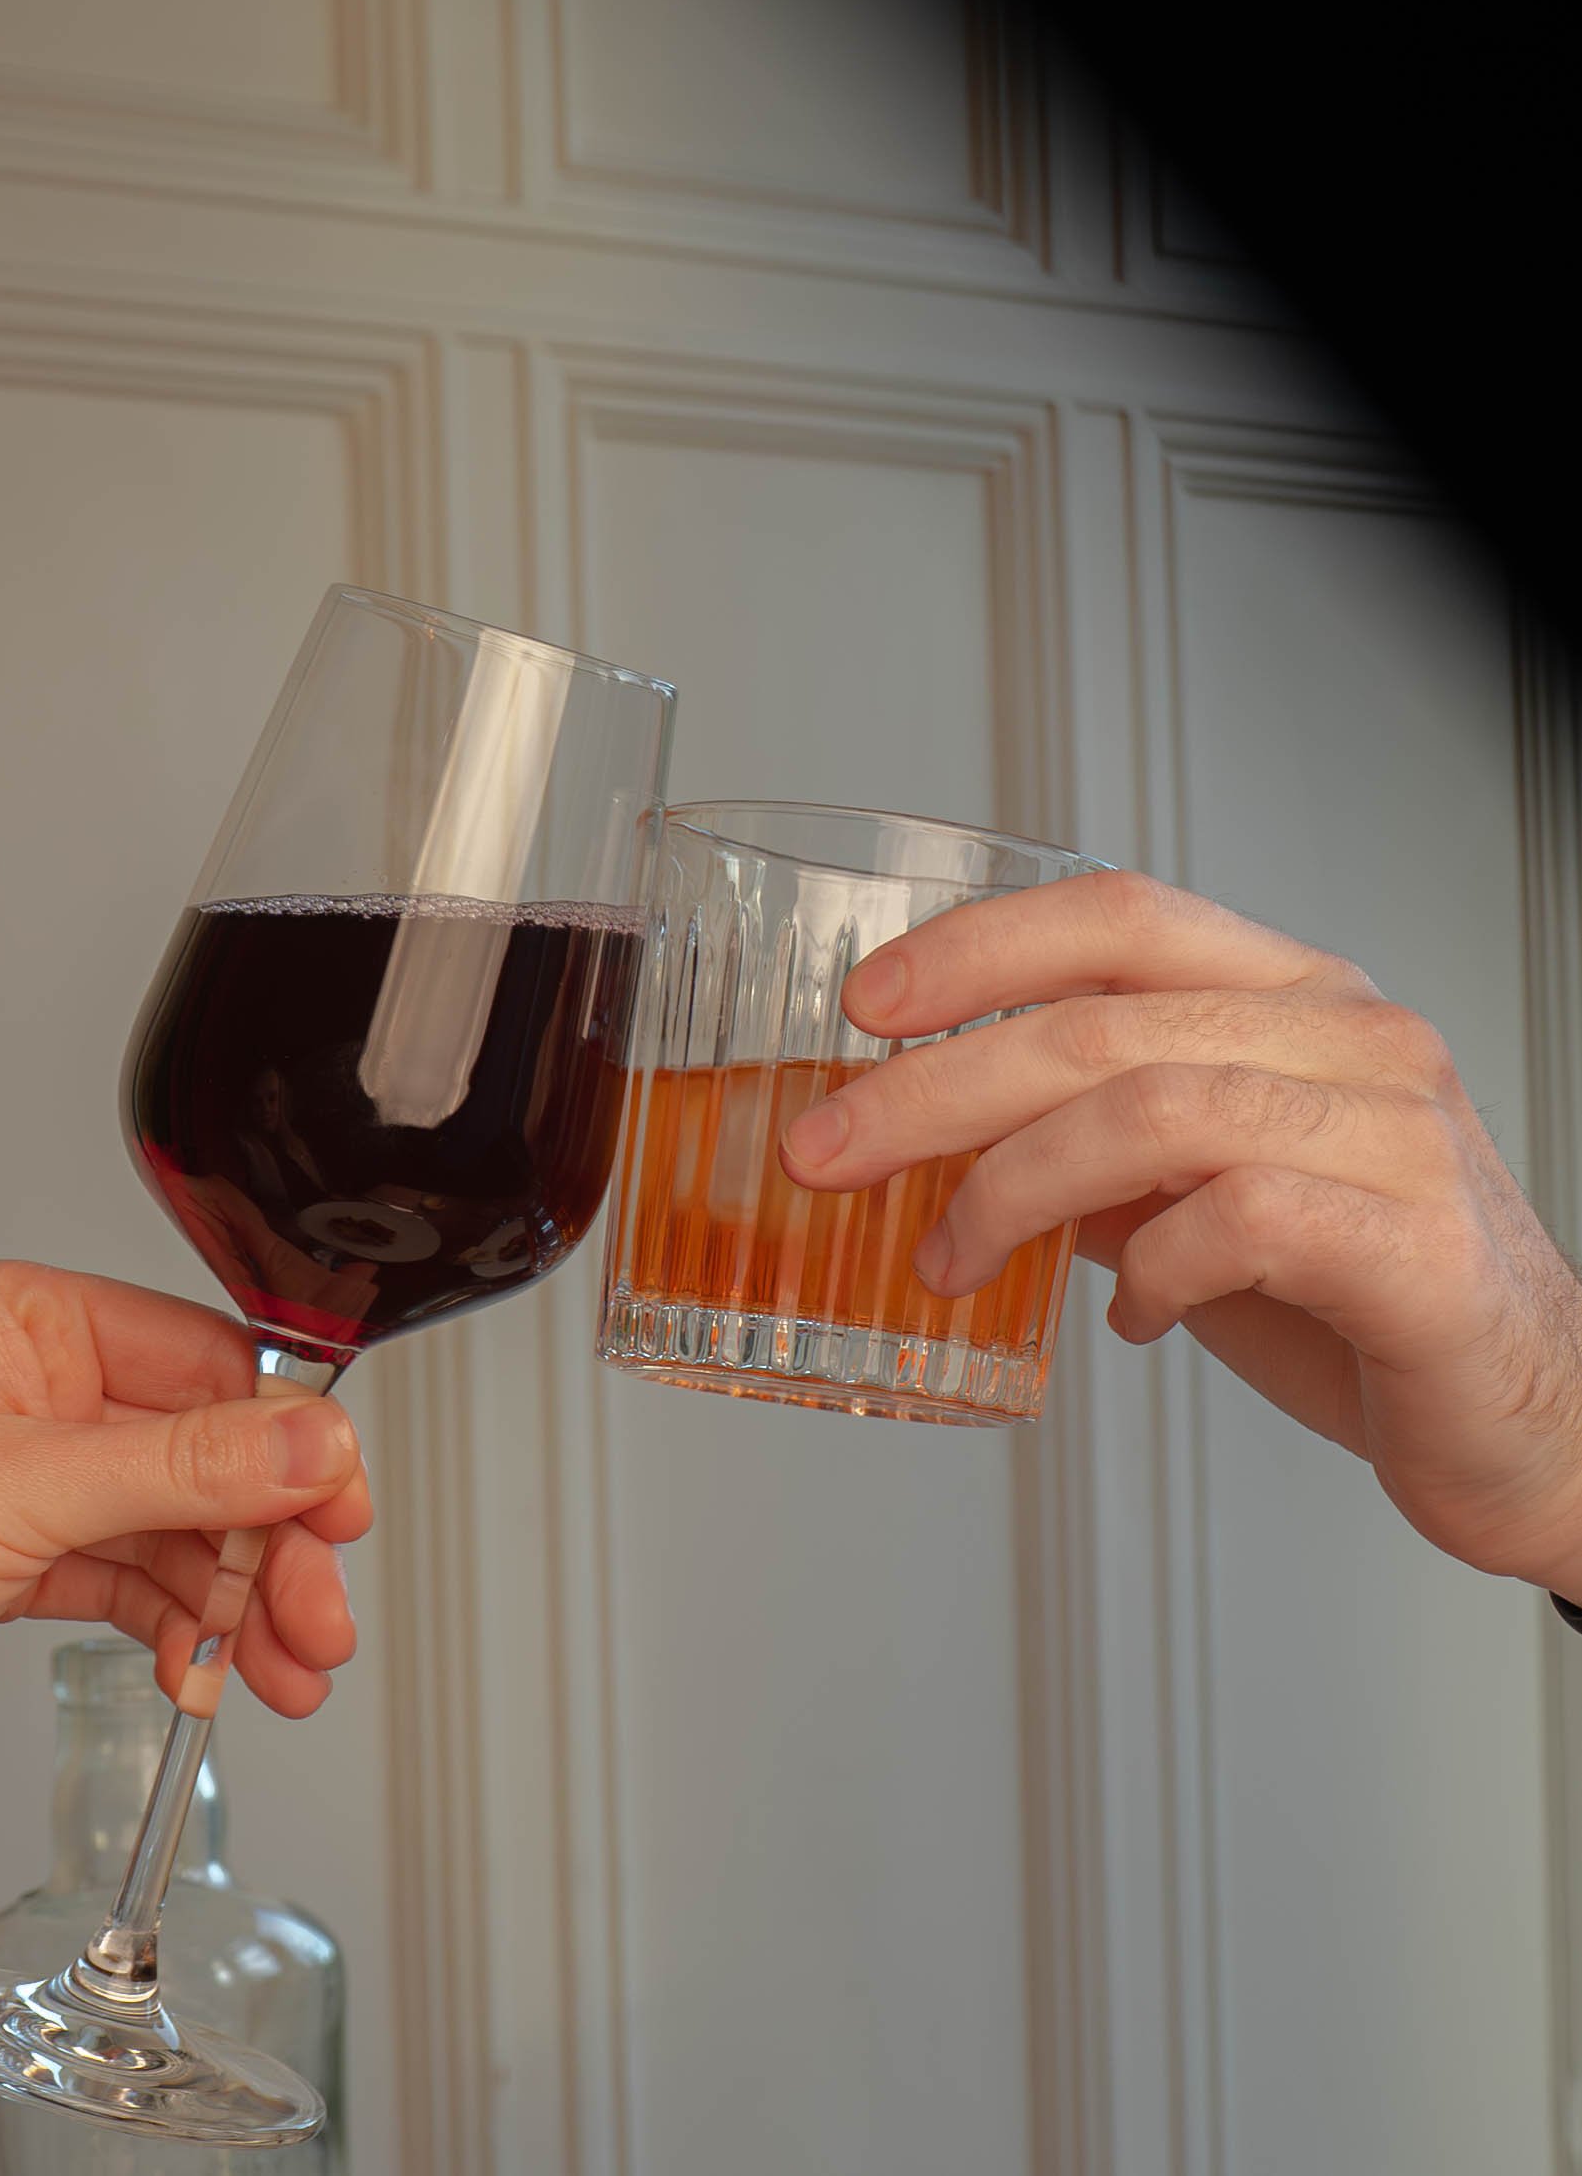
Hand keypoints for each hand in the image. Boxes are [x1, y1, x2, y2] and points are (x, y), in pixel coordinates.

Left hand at [0, 1256, 372, 1802]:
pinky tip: (210, 1674)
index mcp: (26, 1322)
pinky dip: (179, 1630)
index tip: (342, 1502)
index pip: (203, 1361)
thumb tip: (311, 1441)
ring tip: (288, 1667)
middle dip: (269, 1543)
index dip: (285, 1437)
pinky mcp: (15, 1560)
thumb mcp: (25, 1490)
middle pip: (203, 1456)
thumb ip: (185, 1469)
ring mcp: (26, 1478)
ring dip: (237, 1603)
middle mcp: (31, 1390)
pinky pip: (131, 1582)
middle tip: (320, 1612)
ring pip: (176, 1530)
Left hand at [779, 869, 1581, 1599]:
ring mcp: (1395, 1132)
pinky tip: (1131, 1316)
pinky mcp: (1416, 1245)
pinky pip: (1238, 1220)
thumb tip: (938, 1144)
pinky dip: (1149, 1270)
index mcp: (1294, 998)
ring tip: (951, 1260)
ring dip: (1011, 1190)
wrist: (1534, 1421)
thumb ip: (1096, 1155)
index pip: (1120, 914)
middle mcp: (1351, 1037)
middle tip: (826, 1151)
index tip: (864, 1004)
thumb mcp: (1200, 1197)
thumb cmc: (1358, 1300)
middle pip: (1100, 1022)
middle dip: (932, 1090)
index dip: (980, 944)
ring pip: (1153, 1111)